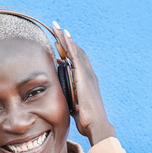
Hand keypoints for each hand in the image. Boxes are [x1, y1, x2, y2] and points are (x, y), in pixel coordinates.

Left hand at [51, 23, 115, 145]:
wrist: (96, 125)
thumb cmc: (85, 119)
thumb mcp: (73, 103)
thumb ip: (67, 93)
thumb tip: (59, 88)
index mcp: (86, 80)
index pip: (75, 61)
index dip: (68, 49)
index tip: (58, 42)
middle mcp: (88, 74)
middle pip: (76, 52)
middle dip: (65, 40)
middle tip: (56, 28)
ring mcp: (87, 74)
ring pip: (75, 51)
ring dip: (66, 38)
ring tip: (56, 27)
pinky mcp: (84, 76)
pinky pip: (76, 57)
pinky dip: (70, 45)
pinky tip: (64, 37)